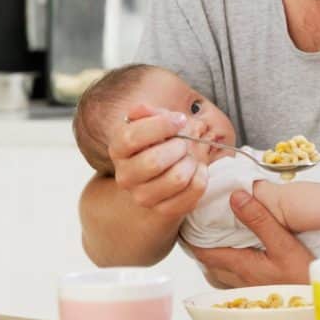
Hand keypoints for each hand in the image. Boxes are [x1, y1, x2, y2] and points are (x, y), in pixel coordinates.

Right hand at [106, 104, 208, 219]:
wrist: (157, 176)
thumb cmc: (157, 142)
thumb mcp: (152, 123)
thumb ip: (150, 113)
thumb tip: (142, 110)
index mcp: (118, 149)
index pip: (132, 137)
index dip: (161, 125)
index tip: (180, 119)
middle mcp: (125, 176)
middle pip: (154, 162)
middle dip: (179, 146)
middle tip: (185, 142)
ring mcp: (142, 196)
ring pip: (177, 178)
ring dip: (191, 161)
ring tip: (190, 156)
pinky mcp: (164, 210)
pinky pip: (192, 192)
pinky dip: (202, 176)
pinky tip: (197, 168)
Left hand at [188, 190, 314, 286]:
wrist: (316, 306)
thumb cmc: (302, 276)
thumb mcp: (283, 244)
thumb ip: (259, 220)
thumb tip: (236, 196)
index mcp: (240, 265)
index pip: (203, 251)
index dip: (190, 237)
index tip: (184, 220)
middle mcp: (237, 280)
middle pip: (207, 262)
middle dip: (199, 245)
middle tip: (196, 226)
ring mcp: (246, 290)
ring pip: (218, 273)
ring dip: (213, 257)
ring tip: (213, 240)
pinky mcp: (256, 294)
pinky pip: (231, 281)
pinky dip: (226, 267)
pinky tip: (236, 259)